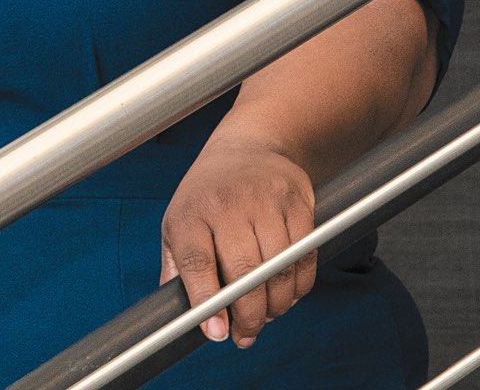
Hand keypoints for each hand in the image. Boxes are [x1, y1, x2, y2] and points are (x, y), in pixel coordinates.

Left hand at [160, 133, 317, 349]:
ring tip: (269, 314)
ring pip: (279, 268)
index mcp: (190, 213)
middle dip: (249, 315)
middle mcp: (226, 204)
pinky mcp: (296, 200)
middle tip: (247, 334)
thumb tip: (176, 317)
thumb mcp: (178, 222)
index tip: (217, 333)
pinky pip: (304, 254)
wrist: (247, 146)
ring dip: (277, 304)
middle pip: (244, 272)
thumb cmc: (207, 194)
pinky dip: (300, 283)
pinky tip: (288, 292)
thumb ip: (177, 268)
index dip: (207, 302)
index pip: (197, 262)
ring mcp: (264, 200)